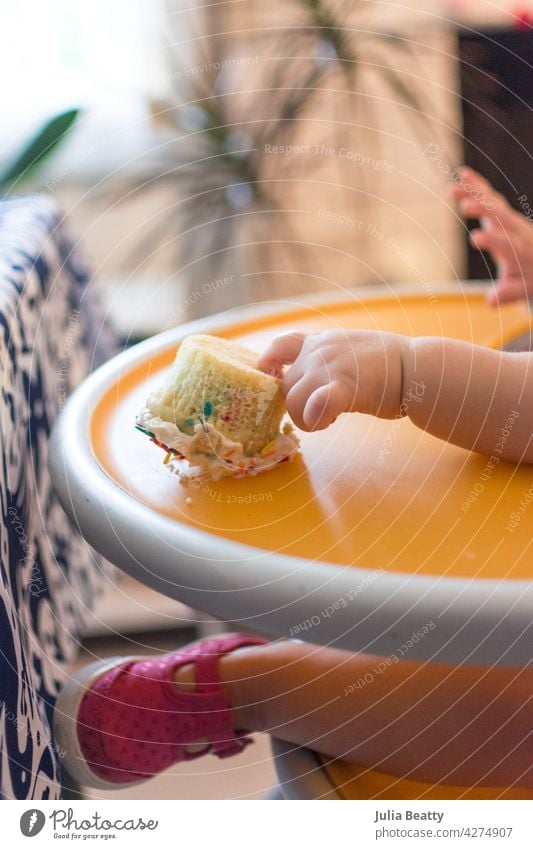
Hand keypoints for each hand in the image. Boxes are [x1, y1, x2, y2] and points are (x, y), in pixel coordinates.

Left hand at [258, 329, 407, 429]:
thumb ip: (326, 362)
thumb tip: (311, 383)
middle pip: (285, 388)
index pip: (279, 346)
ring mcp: (329, 367)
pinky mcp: (343, 386)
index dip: (269, 365)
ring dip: (307, 419)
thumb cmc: (388, 365)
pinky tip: (326, 420)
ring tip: (332, 417)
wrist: (417, 367)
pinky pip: (316, 403)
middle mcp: (318, 351)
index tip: (276, 381)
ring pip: (292, 403)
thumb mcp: (348, 352)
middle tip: (324, 413)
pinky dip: (314, 416)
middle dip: (299, 406)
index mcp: (320, 341)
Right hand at [451, 166, 532, 304]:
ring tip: (455, 188)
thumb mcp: (522, 291)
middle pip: (501, 217)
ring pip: (493, 202)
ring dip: (476, 194)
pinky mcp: (503, 213)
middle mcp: (517, 230)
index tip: (475, 238)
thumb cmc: (531, 278)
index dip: (492, 239)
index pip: (506, 244)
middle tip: (466, 207)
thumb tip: (490, 301)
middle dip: (484, 211)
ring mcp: (510, 219)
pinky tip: (461, 176)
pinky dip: (476, 186)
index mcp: (521, 251)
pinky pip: (489, 196)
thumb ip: (507, 295)